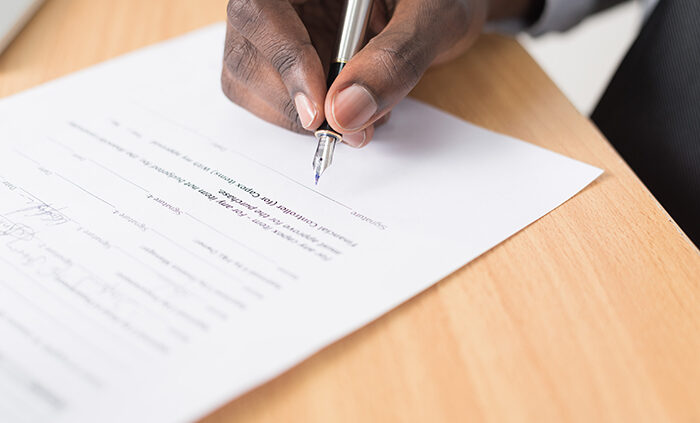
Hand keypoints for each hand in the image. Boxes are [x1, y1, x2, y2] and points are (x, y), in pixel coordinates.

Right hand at [222, 0, 530, 146]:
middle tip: (347, 131)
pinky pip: (269, 97)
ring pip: (247, 81)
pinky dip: (305, 121)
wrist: (445, 9)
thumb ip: (395, 59)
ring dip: (297, 118)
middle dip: (293, 103)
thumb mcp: (434, 18)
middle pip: (245, 52)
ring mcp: (277, 30)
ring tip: (358, 120)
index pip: (260, 9)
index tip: (319, 111)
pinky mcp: (282, 60)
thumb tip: (345, 113)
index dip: (282, 60)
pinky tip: (346, 112)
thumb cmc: (444, 0)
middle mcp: (282, 2)